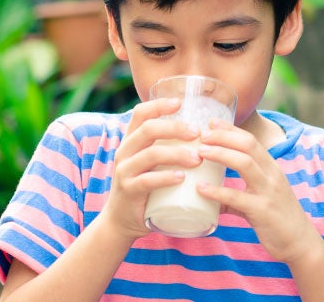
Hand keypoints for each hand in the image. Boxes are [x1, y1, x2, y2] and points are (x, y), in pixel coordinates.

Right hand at [101, 98, 202, 239]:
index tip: (180, 102)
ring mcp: (125, 171)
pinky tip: (182, 178)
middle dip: (175, 128)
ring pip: (151, 154)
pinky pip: (148, 181)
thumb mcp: (150, 164)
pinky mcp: (129, 191)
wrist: (121, 220)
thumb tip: (202, 134)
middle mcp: (124, 152)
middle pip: (148, 129)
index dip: (159, 104)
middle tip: (197, 133)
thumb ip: (166, 148)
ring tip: (197, 158)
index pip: (140, 114)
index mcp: (131, 141)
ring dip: (177, 153)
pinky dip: (166, 177)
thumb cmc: (145, 188)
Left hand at [196, 119, 313, 263]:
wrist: (301, 243)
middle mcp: (272, 175)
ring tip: (200, 152)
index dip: (230, 129)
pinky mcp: (262, 211)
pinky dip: (217, 191)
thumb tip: (210, 193)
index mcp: (272, 168)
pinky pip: (236, 197)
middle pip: (248, 145)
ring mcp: (268, 191)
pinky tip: (201, 188)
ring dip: (220, 154)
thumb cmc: (278, 219)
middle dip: (224, 136)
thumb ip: (237, 193)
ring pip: (244, 163)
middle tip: (202, 134)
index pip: (251, 140)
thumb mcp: (261, 198)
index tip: (211, 122)